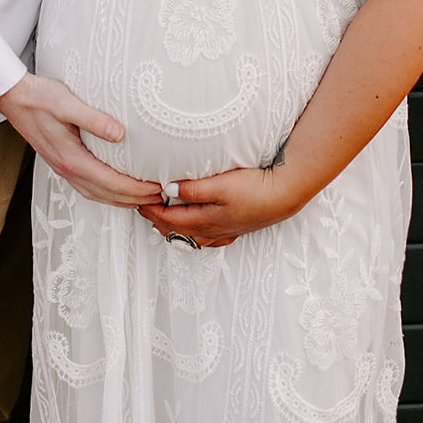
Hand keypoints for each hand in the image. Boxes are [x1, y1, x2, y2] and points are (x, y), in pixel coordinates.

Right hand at [0, 73, 162, 206]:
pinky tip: (113, 188)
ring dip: (120, 200)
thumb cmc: (39, 98)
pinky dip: (105, 193)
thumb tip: (120, 134)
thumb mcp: (67, 103)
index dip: (136, 189)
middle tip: (159, 197)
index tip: (156, 188)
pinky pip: (87, 187)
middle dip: (134, 199)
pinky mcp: (61, 162)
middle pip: (106, 194)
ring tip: (142, 198)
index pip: (111, 182)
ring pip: (96, 194)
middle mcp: (67, 169)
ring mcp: (62, 168)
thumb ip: (93, 119)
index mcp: (71, 158)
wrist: (14, 98)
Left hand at [138, 164, 301, 248]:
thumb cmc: (254, 188)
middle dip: (157, 220)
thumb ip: (193, 189)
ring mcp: (225, 231)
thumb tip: (168, 190)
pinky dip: (194, 233)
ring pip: (192, 236)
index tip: (137, 200)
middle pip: (177, 230)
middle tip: (143, 208)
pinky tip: (197, 230)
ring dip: (173, 228)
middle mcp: (213, 231)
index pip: (169, 219)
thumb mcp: (220, 184)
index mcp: (205, 220)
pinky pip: (208, 237)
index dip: (151, 211)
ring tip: (162, 220)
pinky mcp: (236, 228)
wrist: (285, 195)